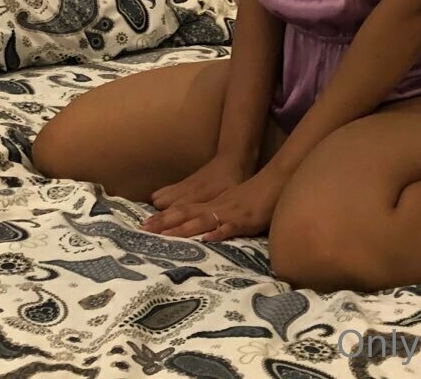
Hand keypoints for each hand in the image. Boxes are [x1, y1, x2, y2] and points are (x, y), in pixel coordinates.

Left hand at [140, 164, 288, 240]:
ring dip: (184, 229)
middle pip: (187, 215)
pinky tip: (208, 239)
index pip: (184, 211)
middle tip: (143, 231)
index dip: (164, 218)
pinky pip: (231, 227)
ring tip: (165, 237)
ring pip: (203, 220)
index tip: (144, 225)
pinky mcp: (246, 220)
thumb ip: (219, 217)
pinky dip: (219, 232)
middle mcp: (218, 208)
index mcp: (214, 206)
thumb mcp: (234, 205)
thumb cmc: (257, 196)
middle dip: (165, 224)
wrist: (277, 180)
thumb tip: (204, 232)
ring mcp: (231, 213)